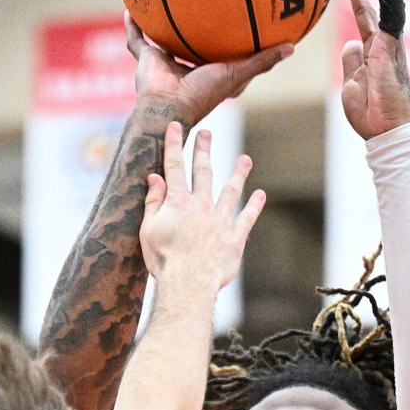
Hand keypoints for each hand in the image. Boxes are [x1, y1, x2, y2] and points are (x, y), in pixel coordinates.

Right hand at [130, 15, 292, 127]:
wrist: (167, 108)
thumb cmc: (204, 96)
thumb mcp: (238, 74)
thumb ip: (262, 61)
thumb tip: (291, 46)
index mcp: (208, 75)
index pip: (221, 57)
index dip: (231, 46)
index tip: (241, 30)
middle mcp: (185, 69)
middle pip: (190, 47)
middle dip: (194, 34)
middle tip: (202, 11)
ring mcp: (164, 64)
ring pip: (161, 42)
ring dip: (160, 28)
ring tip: (162, 7)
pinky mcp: (147, 60)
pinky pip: (136, 40)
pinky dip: (132, 26)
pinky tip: (130, 9)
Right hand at [139, 122, 265, 289]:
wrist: (189, 282)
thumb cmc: (164, 260)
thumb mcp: (148, 230)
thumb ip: (153, 202)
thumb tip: (154, 177)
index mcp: (178, 203)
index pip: (174, 167)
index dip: (173, 145)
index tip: (175, 126)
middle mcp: (202, 205)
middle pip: (203, 172)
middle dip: (203, 150)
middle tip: (206, 133)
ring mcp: (221, 220)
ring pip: (231, 190)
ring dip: (238, 173)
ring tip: (245, 160)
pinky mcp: (235, 238)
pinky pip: (247, 218)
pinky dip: (254, 206)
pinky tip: (260, 195)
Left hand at [339, 0, 409, 139]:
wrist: (386, 133)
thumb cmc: (372, 115)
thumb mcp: (352, 85)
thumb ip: (351, 62)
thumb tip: (349, 44)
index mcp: (373, 49)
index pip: (366, 12)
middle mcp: (384, 41)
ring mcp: (389, 43)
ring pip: (392, 0)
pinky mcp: (390, 47)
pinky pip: (389, 13)